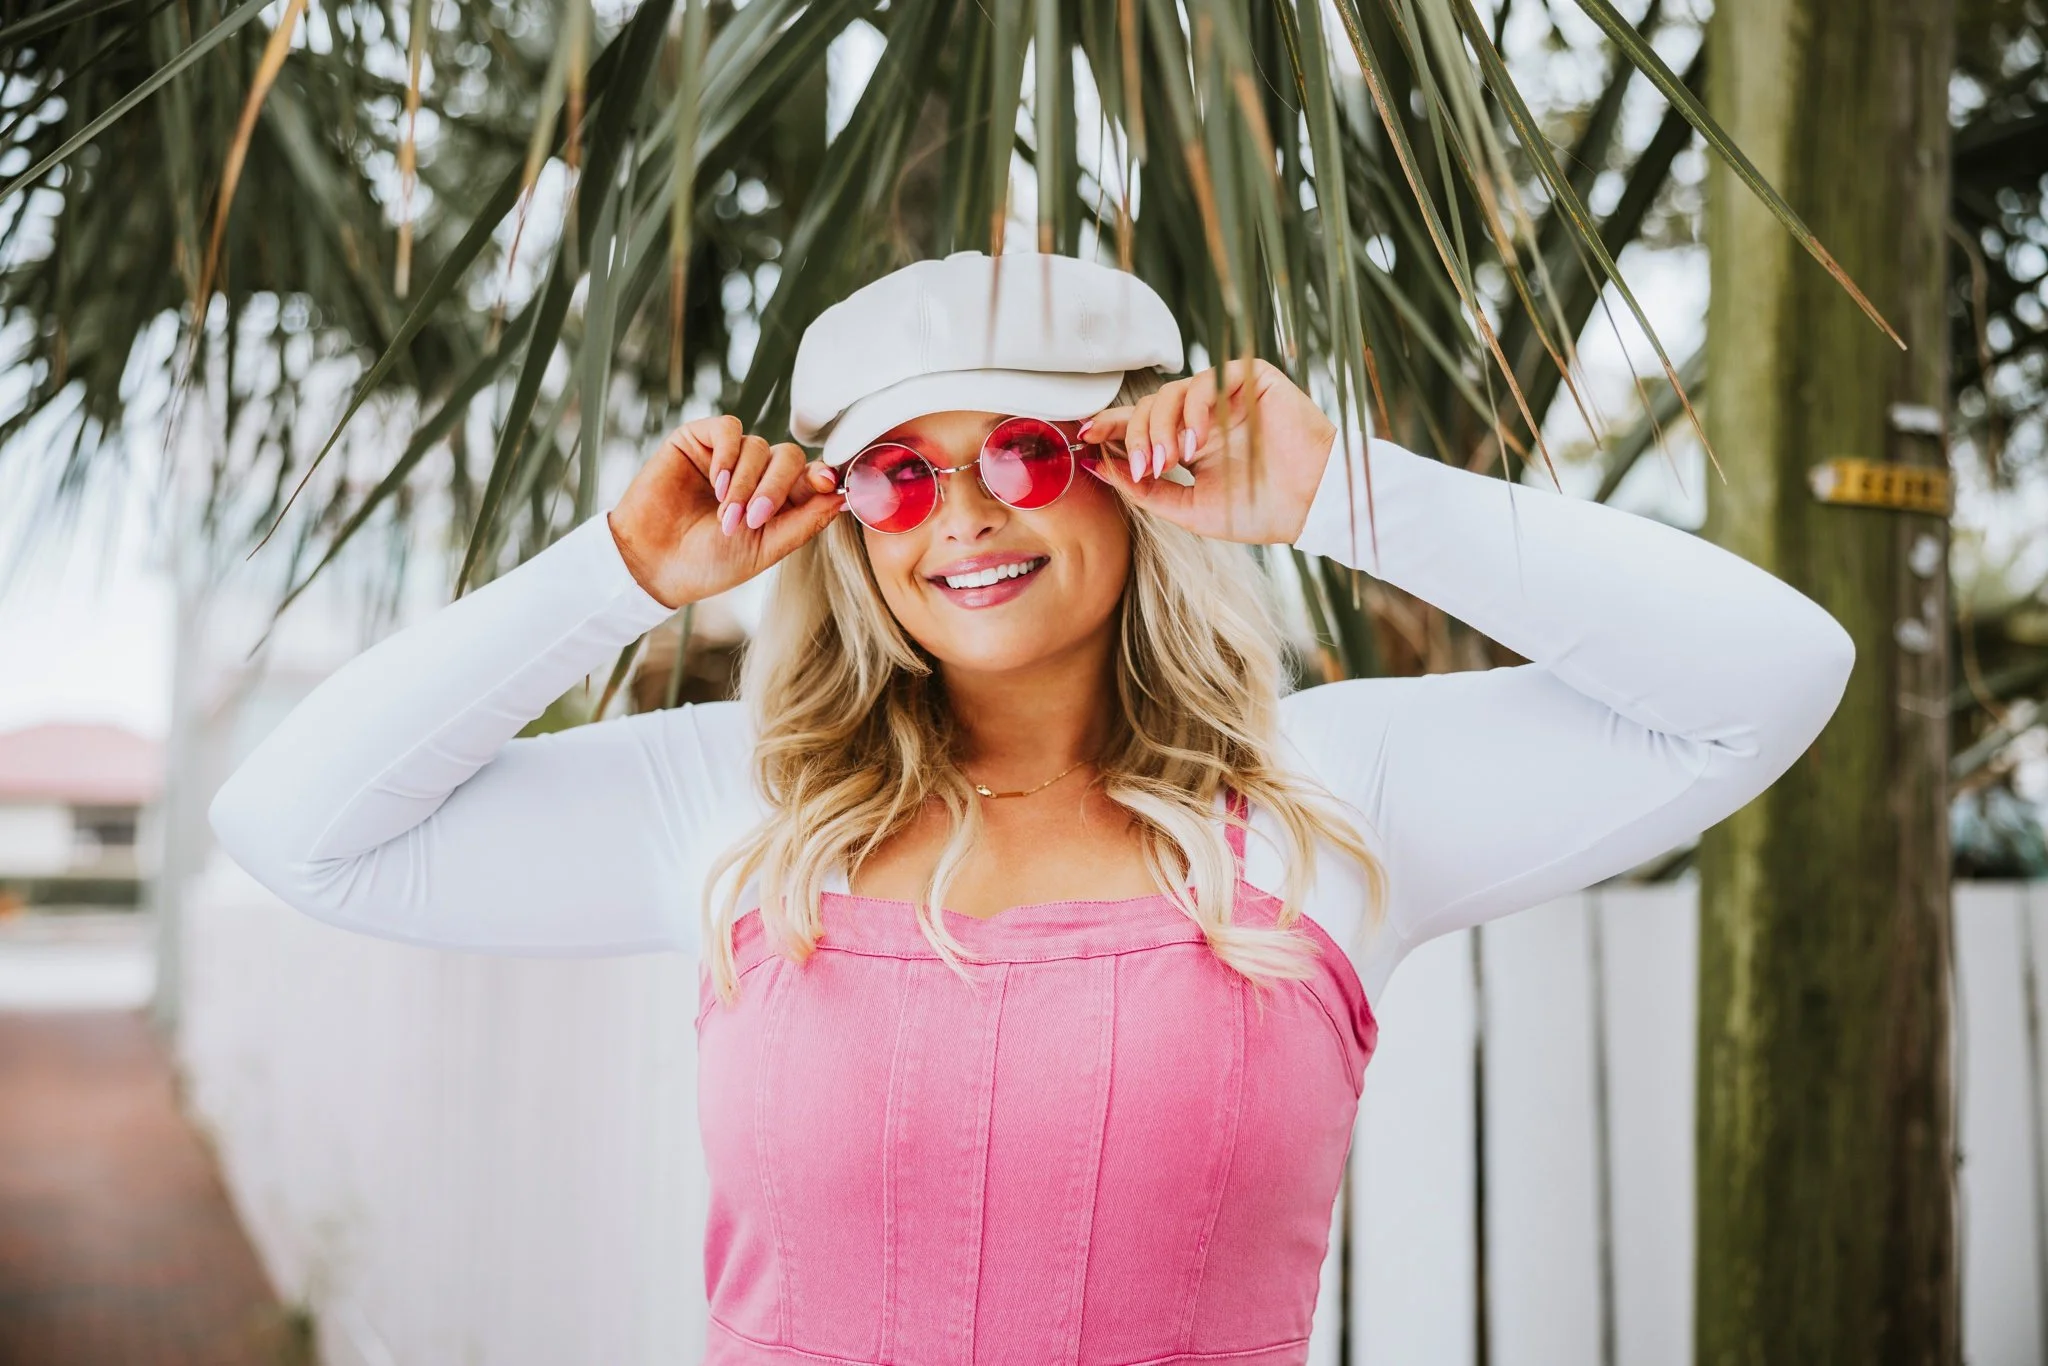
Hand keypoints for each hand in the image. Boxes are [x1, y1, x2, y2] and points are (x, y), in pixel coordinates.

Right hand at [607, 415, 843, 608]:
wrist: (653, 564)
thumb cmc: (709, 564)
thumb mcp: (765, 549)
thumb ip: (805, 521)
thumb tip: (844, 496)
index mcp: (779, 501)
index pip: (812, 476)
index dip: (823, 476)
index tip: (828, 483)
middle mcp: (757, 474)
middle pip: (789, 457)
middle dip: (776, 487)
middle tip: (755, 518)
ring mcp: (728, 456)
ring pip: (760, 445)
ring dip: (746, 482)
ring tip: (725, 515)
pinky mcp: (698, 441)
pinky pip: (730, 428)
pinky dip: (729, 455)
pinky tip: (716, 483)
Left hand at [1077, 358, 1336, 544]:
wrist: (1312, 506)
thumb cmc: (1259, 511)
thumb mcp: (1190, 509)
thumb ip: (1146, 490)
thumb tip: (1098, 467)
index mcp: (1189, 442)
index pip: (1140, 424)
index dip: (1110, 425)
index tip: (1084, 436)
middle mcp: (1203, 416)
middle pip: (1148, 407)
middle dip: (1136, 436)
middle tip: (1144, 468)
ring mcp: (1225, 397)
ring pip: (1171, 391)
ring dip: (1160, 426)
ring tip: (1170, 460)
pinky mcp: (1250, 379)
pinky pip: (1207, 379)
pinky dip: (1193, 408)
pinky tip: (1196, 440)